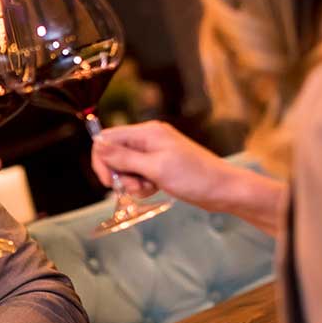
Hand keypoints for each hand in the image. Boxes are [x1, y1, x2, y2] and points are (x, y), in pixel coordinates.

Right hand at [90, 121, 236, 206]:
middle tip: (135, 186)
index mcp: (147, 132)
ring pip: (125, 167)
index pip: (107, 138)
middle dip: (119, 174)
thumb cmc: (194, 177)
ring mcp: (154, 153)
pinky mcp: (159, 166)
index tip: (108, 181)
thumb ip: (124, 157)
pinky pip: (138, 175)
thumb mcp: (155, 168)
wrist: (223, 190)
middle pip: (114, 154)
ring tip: (150, 188)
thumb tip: (98, 144)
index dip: (102, 160)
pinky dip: (141, 185)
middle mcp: (148, 139)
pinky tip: (154, 189)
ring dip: (132, 182)